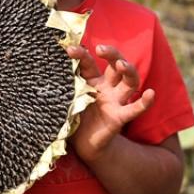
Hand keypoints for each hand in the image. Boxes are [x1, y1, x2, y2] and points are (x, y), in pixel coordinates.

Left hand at [66, 44, 154, 162]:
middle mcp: (107, 87)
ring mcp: (116, 101)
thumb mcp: (66, 99)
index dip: (81, 54)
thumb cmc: (75, 118)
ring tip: (122, 64)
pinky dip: (144, 102)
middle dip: (111, 54)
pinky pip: (135, 109)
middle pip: (116, 65)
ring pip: (130, 81)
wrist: (83, 144)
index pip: (89, 63)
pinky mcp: (120, 117)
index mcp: (92, 80)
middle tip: (101, 49)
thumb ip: (61, 86)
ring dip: (128, 70)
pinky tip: (150, 93)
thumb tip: (42, 71)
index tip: (69, 49)